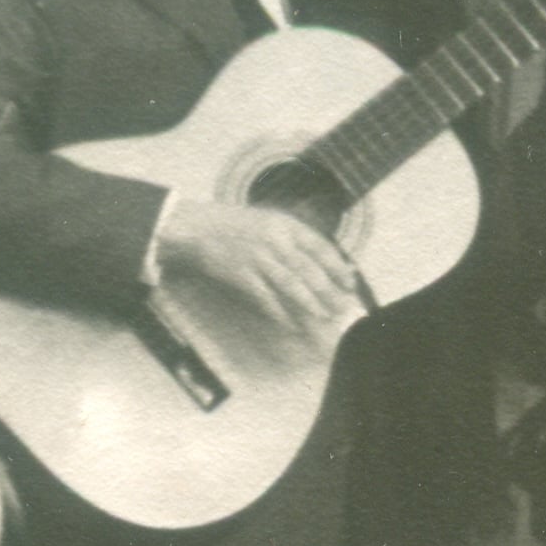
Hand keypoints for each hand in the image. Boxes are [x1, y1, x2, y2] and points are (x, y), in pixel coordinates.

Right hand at [157, 195, 372, 338]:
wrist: (195, 227)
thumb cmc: (235, 225)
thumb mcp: (269, 222)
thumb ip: (294, 238)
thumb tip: (323, 261)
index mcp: (284, 224)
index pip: (320, 247)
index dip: (338, 267)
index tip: (350, 282)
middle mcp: (275, 239)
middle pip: (310, 270)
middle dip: (329, 291)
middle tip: (342, 307)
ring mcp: (257, 257)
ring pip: (292, 285)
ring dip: (310, 305)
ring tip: (323, 318)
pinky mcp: (241, 274)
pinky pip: (266, 298)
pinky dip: (280, 313)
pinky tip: (292, 324)